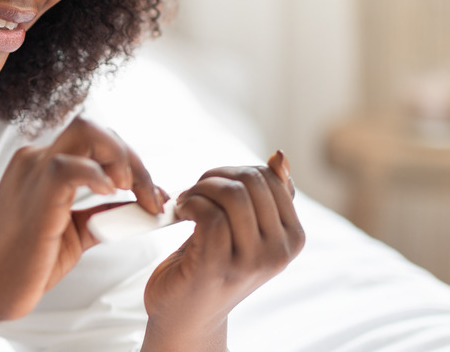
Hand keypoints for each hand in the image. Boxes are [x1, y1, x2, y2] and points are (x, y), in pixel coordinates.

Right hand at [0, 116, 165, 320]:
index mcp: (44, 167)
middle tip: (149, 197)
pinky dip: (98, 175)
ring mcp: (34, 173)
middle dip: (133, 158)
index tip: (153, 197)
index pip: (96, 143)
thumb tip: (138, 206)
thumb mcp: (74, 234)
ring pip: (87, 131)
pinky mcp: (35, 195)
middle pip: (96, 129)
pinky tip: (112, 195)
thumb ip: (102, 215)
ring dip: (123, 159)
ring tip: (131, 194)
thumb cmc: (24, 266)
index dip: (132, 164)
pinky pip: (69, 167)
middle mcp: (37, 161)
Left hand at [142, 152, 303, 350]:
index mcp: (293, 239)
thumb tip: (280, 157)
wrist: (187, 316)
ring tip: (186, 201)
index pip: (270, 178)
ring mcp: (250, 262)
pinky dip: (190, 203)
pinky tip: (181, 212)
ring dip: (200, 189)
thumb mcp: (247, 231)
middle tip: (195, 191)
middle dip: (216, 176)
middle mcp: (278, 253)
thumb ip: (266, 199)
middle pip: (252, 181)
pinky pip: (209, 214)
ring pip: (232, 195)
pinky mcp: (217, 266)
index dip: (235, 172)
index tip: (212, 186)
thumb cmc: (213, 266)